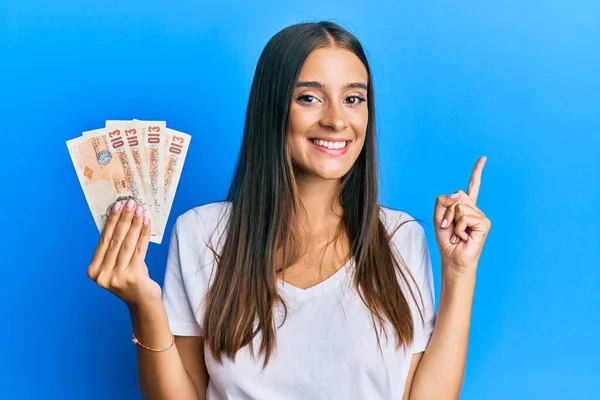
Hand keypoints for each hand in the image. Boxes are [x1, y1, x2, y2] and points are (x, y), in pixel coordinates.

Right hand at [87, 199, 161, 307]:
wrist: (143, 303)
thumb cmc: (130, 279)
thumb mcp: (117, 264)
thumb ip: (115, 248)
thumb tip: (121, 219)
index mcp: (94, 270)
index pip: (103, 240)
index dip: (111, 222)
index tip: (117, 206)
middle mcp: (103, 275)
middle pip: (115, 240)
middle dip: (124, 219)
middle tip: (131, 203)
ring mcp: (117, 278)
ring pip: (127, 244)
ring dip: (135, 224)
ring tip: (140, 210)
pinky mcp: (133, 278)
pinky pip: (139, 250)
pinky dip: (144, 234)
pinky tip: (147, 223)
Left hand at [433, 157, 491, 278]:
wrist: (452, 257)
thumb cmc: (446, 239)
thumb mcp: (438, 217)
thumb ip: (443, 201)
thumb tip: (459, 193)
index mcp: (465, 206)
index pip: (472, 186)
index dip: (477, 172)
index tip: (483, 158)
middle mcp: (474, 208)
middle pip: (456, 196)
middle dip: (446, 212)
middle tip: (449, 227)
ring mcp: (480, 215)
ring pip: (459, 207)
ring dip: (452, 222)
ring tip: (457, 234)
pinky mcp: (484, 223)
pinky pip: (465, 217)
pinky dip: (459, 228)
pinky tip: (464, 237)